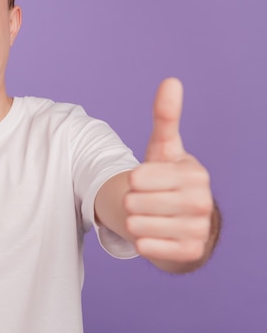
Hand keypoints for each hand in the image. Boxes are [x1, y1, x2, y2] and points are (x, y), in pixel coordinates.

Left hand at [125, 78, 214, 266]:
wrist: (186, 222)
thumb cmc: (169, 180)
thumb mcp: (165, 149)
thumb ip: (165, 118)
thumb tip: (171, 80)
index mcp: (195, 173)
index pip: (137, 177)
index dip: (133, 180)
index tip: (147, 180)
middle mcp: (202, 202)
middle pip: (134, 202)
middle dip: (132, 202)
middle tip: (147, 201)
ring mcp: (199, 230)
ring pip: (137, 225)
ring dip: (135, 221)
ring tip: (150, 216)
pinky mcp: (191, 253)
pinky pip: (146, 247)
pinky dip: (142, 241)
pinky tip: (154, 234)